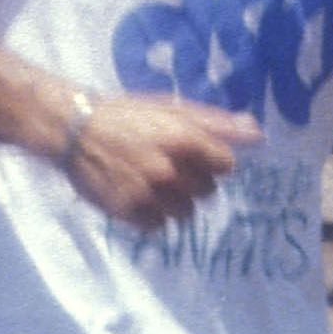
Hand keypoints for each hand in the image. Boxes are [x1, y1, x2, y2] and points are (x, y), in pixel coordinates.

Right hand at [62, 93, 261, 228]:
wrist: (73, 129)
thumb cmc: (126, 115)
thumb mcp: (171, 108)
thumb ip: (217, 123)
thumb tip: (259, 135)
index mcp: (184, 138)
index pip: (225, 165)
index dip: (212, 160)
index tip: (194, 155)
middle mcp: (169, 169)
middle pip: (207, 191)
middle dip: (193, 181)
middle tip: (167, 166)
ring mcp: (148, 193)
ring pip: (185, 213)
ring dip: (174, 201)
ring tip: (152, 182)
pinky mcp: (128, 211)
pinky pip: (157, 225)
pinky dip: (151, 215)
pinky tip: (136, 194)